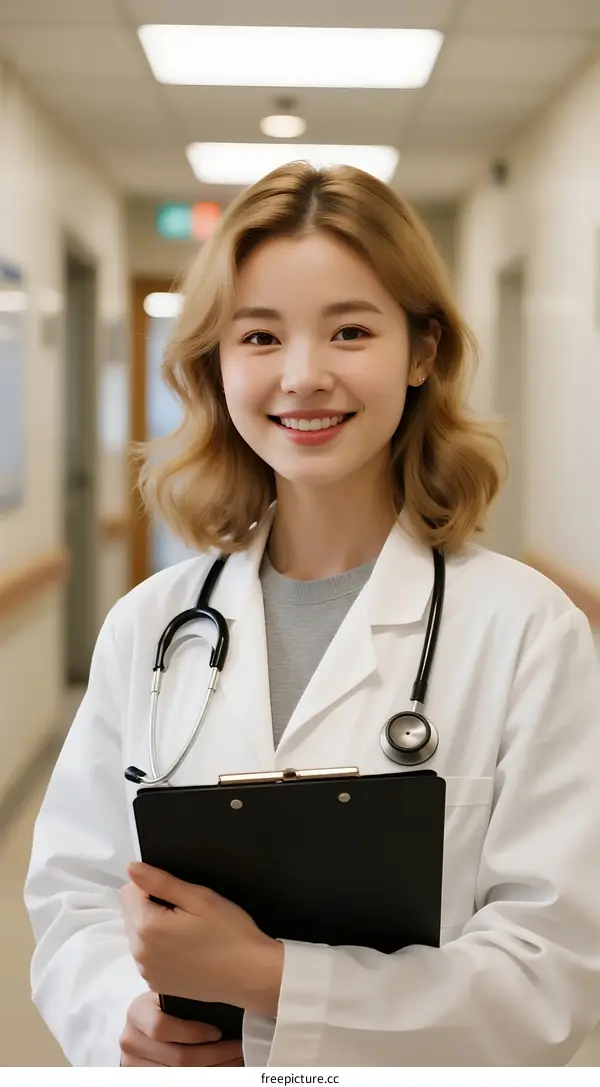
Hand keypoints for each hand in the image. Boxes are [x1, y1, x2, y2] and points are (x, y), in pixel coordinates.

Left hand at [119, 862, 283, 1017]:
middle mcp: (139, 952)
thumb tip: (131, 868)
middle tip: (186, 912)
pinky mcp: (156, 984)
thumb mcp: (199, 898)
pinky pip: (147, 956)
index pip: (128, 892)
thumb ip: (160, 882)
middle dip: (150, 906)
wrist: (250, 975)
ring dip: (153, 927)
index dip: (150, 886)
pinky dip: (159, 948)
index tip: (176, 894)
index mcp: (147, 927)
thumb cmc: (229, 932)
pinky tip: (185, 949)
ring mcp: (146, 972)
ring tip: (187, 931)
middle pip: (130, 914)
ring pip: (137, 935)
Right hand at [119, 992, 243, 1066]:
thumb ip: (186, 999)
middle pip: (176, 1058)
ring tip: (235, 1060)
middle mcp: (131, 1040)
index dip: (192, 1033)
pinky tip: (220, 1068)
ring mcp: (133, 1063)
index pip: (161, 1027)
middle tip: (237, 1049)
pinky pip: (175, 1081)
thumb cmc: (165, 1006)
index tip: (218, 1032)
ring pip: (179, 1075)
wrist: (144, 1024)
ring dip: (213, 1069)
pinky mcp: (140, 1077)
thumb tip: (225, 1000)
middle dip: (213, 1055)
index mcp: (137, 1012)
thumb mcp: (169, 995)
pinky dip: (204, 1076)